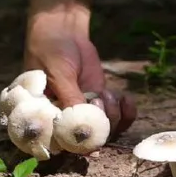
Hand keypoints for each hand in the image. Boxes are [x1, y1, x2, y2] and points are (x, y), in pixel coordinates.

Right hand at [24, 15, 136, 137]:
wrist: (63, 32)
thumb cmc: (51, 52)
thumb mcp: (59, 75)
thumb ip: (70, 100)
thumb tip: (81, 127)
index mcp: (47, 119)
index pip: (65, 143)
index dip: (82, 144)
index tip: (94, 132)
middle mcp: (66, 121)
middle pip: (90, 141)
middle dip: (102, 125)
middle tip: (98, 100)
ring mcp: (86, 113)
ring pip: (108, 130)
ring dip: (113, 114)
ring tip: (106, 93)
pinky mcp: (101, 103)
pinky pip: (120, 118)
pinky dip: (127, 111)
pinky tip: (125, 98)